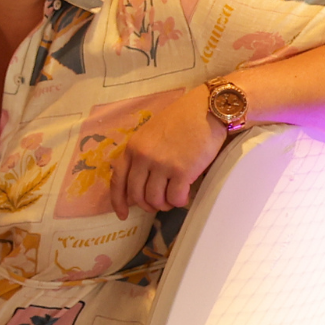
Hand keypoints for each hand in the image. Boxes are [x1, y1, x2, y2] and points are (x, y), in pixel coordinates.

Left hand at [108, 87, 226, 218]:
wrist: (206, 109)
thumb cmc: (182, 120)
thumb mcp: (150, 134)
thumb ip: (142, 154)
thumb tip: (141, 181)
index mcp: (132, 147)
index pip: (118, 181)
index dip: (118, 201)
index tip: (123, 214)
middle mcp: (143, 157)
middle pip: (137, 194)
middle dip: (147, 205)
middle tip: (158, 204)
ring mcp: (161, 165)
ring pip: (155, 199)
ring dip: (164, 204)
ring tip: (173, 198)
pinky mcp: (182, 171)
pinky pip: (175, 198)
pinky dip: (179, 201)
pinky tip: (184, 195)